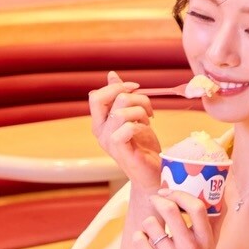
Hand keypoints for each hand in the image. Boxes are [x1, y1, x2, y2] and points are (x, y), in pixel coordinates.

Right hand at [87, 70, 162, 196]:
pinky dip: (140, 125)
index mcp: (100, 122)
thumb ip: (121, 97)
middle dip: (126, 93)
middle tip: (144, 103)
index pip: (95, 96)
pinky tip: (146, 129)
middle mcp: (100, 131)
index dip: (116, 86)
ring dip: (140, 109)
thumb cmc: (143, 145)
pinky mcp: (120, 151)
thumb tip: (111, 74)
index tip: (136, 88)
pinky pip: (126, 128)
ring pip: (119, 111)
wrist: (153, 173)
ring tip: (149, 119)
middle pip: (99, 99)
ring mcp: (108, 142)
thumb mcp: (133, 115)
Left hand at [136, 190, 216, 248]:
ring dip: (148, 223)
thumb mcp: (212, 247)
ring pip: (151, 224)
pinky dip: (139, 238)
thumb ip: (215, 222)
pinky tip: (143, 242)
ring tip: (151, 230)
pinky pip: (140, 241)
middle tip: (155, 200)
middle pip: (170, 210)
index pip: (197, 207)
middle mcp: (191, 248)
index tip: (170, 192)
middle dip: (158, 200)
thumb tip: (222, 192)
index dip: (180, 194)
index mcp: (206, 240)